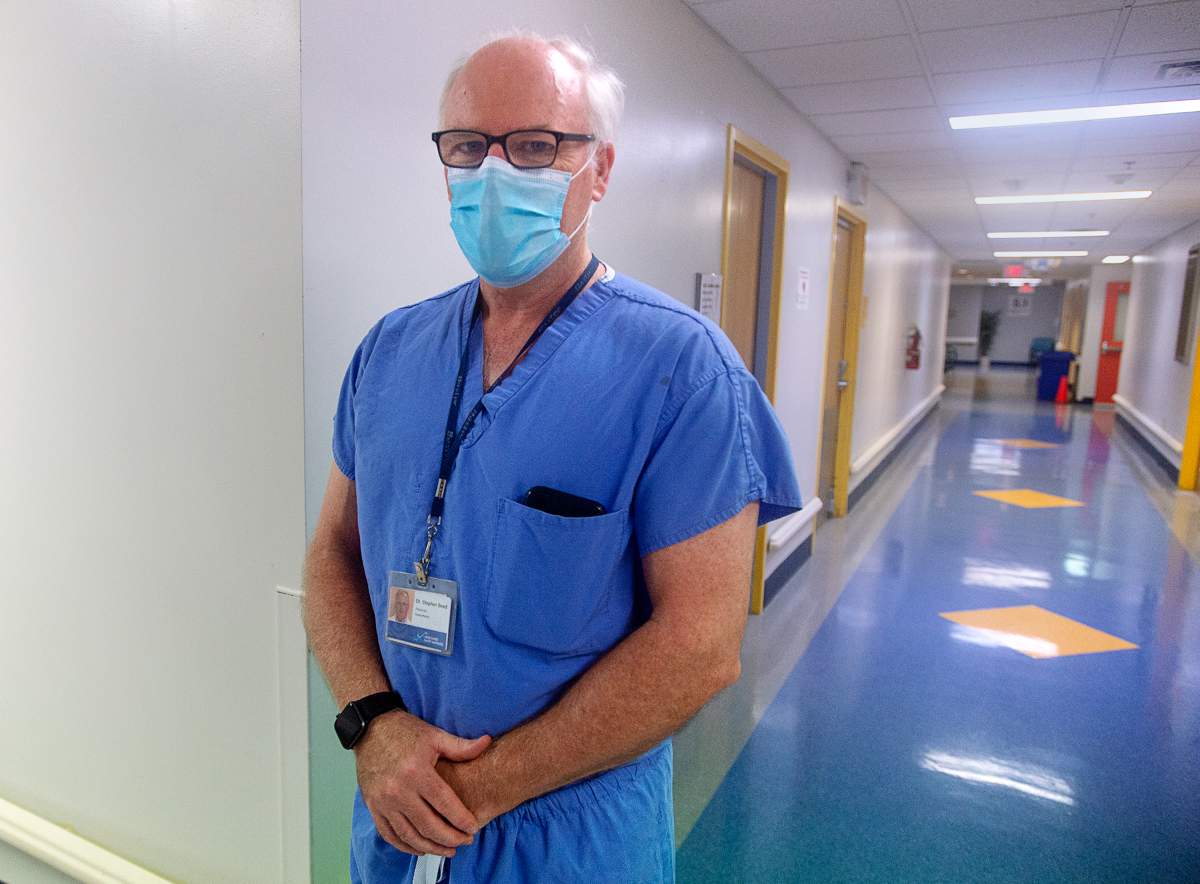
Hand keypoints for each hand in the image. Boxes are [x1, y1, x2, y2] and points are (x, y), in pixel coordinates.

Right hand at [354, 711, 491, 856]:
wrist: (371, 730)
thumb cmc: (407, 732)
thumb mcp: (435, 736)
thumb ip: (461, 747)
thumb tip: (487, 742)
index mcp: (417, 772)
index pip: (444, 804)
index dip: (461, 819)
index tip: (474, 828)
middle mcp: (398, 790)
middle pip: (428, 825)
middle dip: (450, 838)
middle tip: (466, 841)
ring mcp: (383, 801)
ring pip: (409, 835)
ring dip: (431, 847)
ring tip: (449, 850)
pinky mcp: (373, 806)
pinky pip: (390, 835)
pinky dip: (406, 846)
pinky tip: (421, 848)